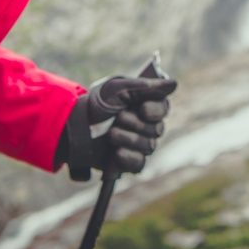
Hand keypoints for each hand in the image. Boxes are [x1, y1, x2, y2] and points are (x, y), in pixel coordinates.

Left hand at [58, 75, 175, 179]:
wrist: (74, 125)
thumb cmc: (97, 103)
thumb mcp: (119, 88)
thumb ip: (147, 87)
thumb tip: (174, 83)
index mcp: (146, 104)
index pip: (164, 109)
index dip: (156, 111)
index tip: (142, 109)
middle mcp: (146, 125)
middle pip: (157, 129)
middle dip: (136, 124)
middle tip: (118, 118)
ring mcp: (138, 144)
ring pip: (148, 147)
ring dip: (128, 138)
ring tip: (111, 134)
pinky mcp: (128, 161)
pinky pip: (139, 164)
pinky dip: (128, 158)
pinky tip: (117, 152)